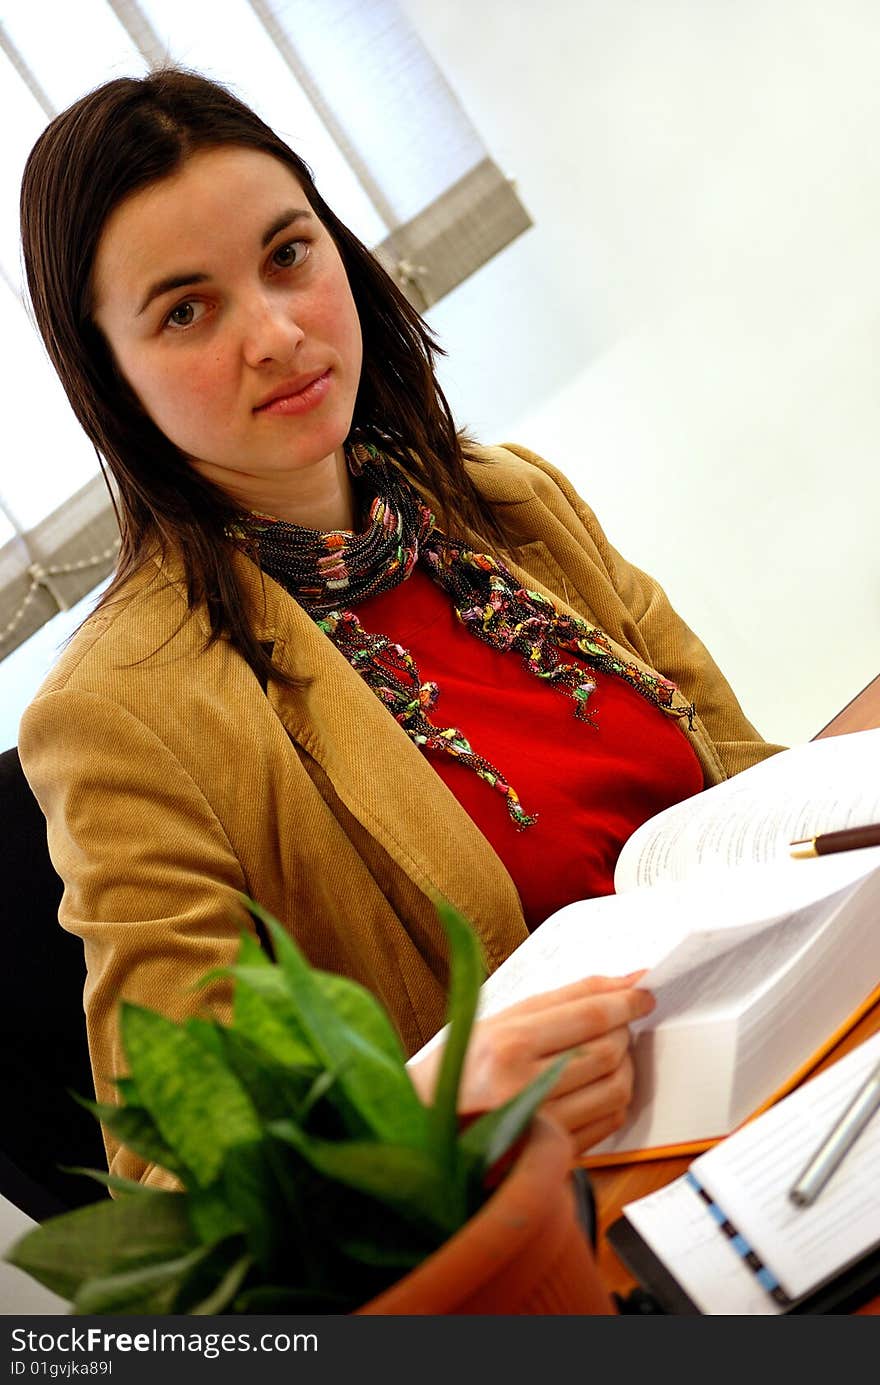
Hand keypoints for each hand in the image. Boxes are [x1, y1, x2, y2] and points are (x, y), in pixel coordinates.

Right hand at [409, 973, 654, 1156]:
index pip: (589, 1014)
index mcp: (507, 1045)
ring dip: (626, 1064)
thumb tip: (623, 982)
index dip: (627, 999)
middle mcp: (523, 1087)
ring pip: (617, 1087)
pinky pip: (609, 1122)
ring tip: (609, 1052)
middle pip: (609, 1050)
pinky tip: (597, 1085)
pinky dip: (615, 1098)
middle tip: (620, 1019)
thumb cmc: (459, 1071)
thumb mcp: (498, 1021)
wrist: (424, 1129)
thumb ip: (562, 1000)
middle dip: (625, 1029)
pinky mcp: (552, 1155)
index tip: (643, 991)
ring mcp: (540, 1127)